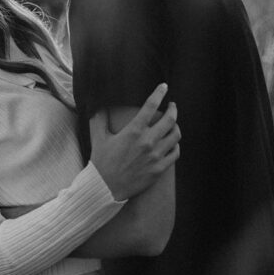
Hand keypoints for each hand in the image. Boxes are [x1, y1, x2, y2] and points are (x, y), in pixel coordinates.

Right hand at [89, 83, 180, 200]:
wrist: (105, 188)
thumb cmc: (101, 163)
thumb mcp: (98, 138)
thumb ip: (99, 119)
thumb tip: (97, 105)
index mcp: (133, 131)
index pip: (150, 106)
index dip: (159, 93)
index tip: (163, 86)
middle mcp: (147, 142)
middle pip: (170, 119)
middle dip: (173, 109)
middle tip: (172, 106)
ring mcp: (155, 156)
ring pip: (176, 136)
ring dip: (176, 127)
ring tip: (173, 124)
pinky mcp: (159, 169)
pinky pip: (175, 153)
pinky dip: (176, 145)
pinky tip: (172, 143)